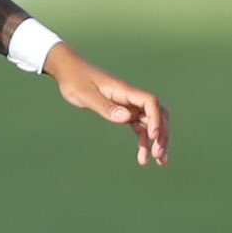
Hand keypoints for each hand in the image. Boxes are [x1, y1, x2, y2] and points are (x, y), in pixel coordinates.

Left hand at [44, 47, 168, 165]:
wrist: (68, 70)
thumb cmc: (75, 79)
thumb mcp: (86, 95)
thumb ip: (106, 107)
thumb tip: (127, 118)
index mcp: (124, 91)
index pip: (150, 103)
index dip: (156, 119)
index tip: (152, 137)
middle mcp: (131, 98)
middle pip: (158, 114)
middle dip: (162, 134)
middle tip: (159, 155)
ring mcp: (129, 105)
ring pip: (151, 123)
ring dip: (158, 141)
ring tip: (160, 162)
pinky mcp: (123, 112)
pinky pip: (139, 127)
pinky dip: (144, 141)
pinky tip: (144, 157)